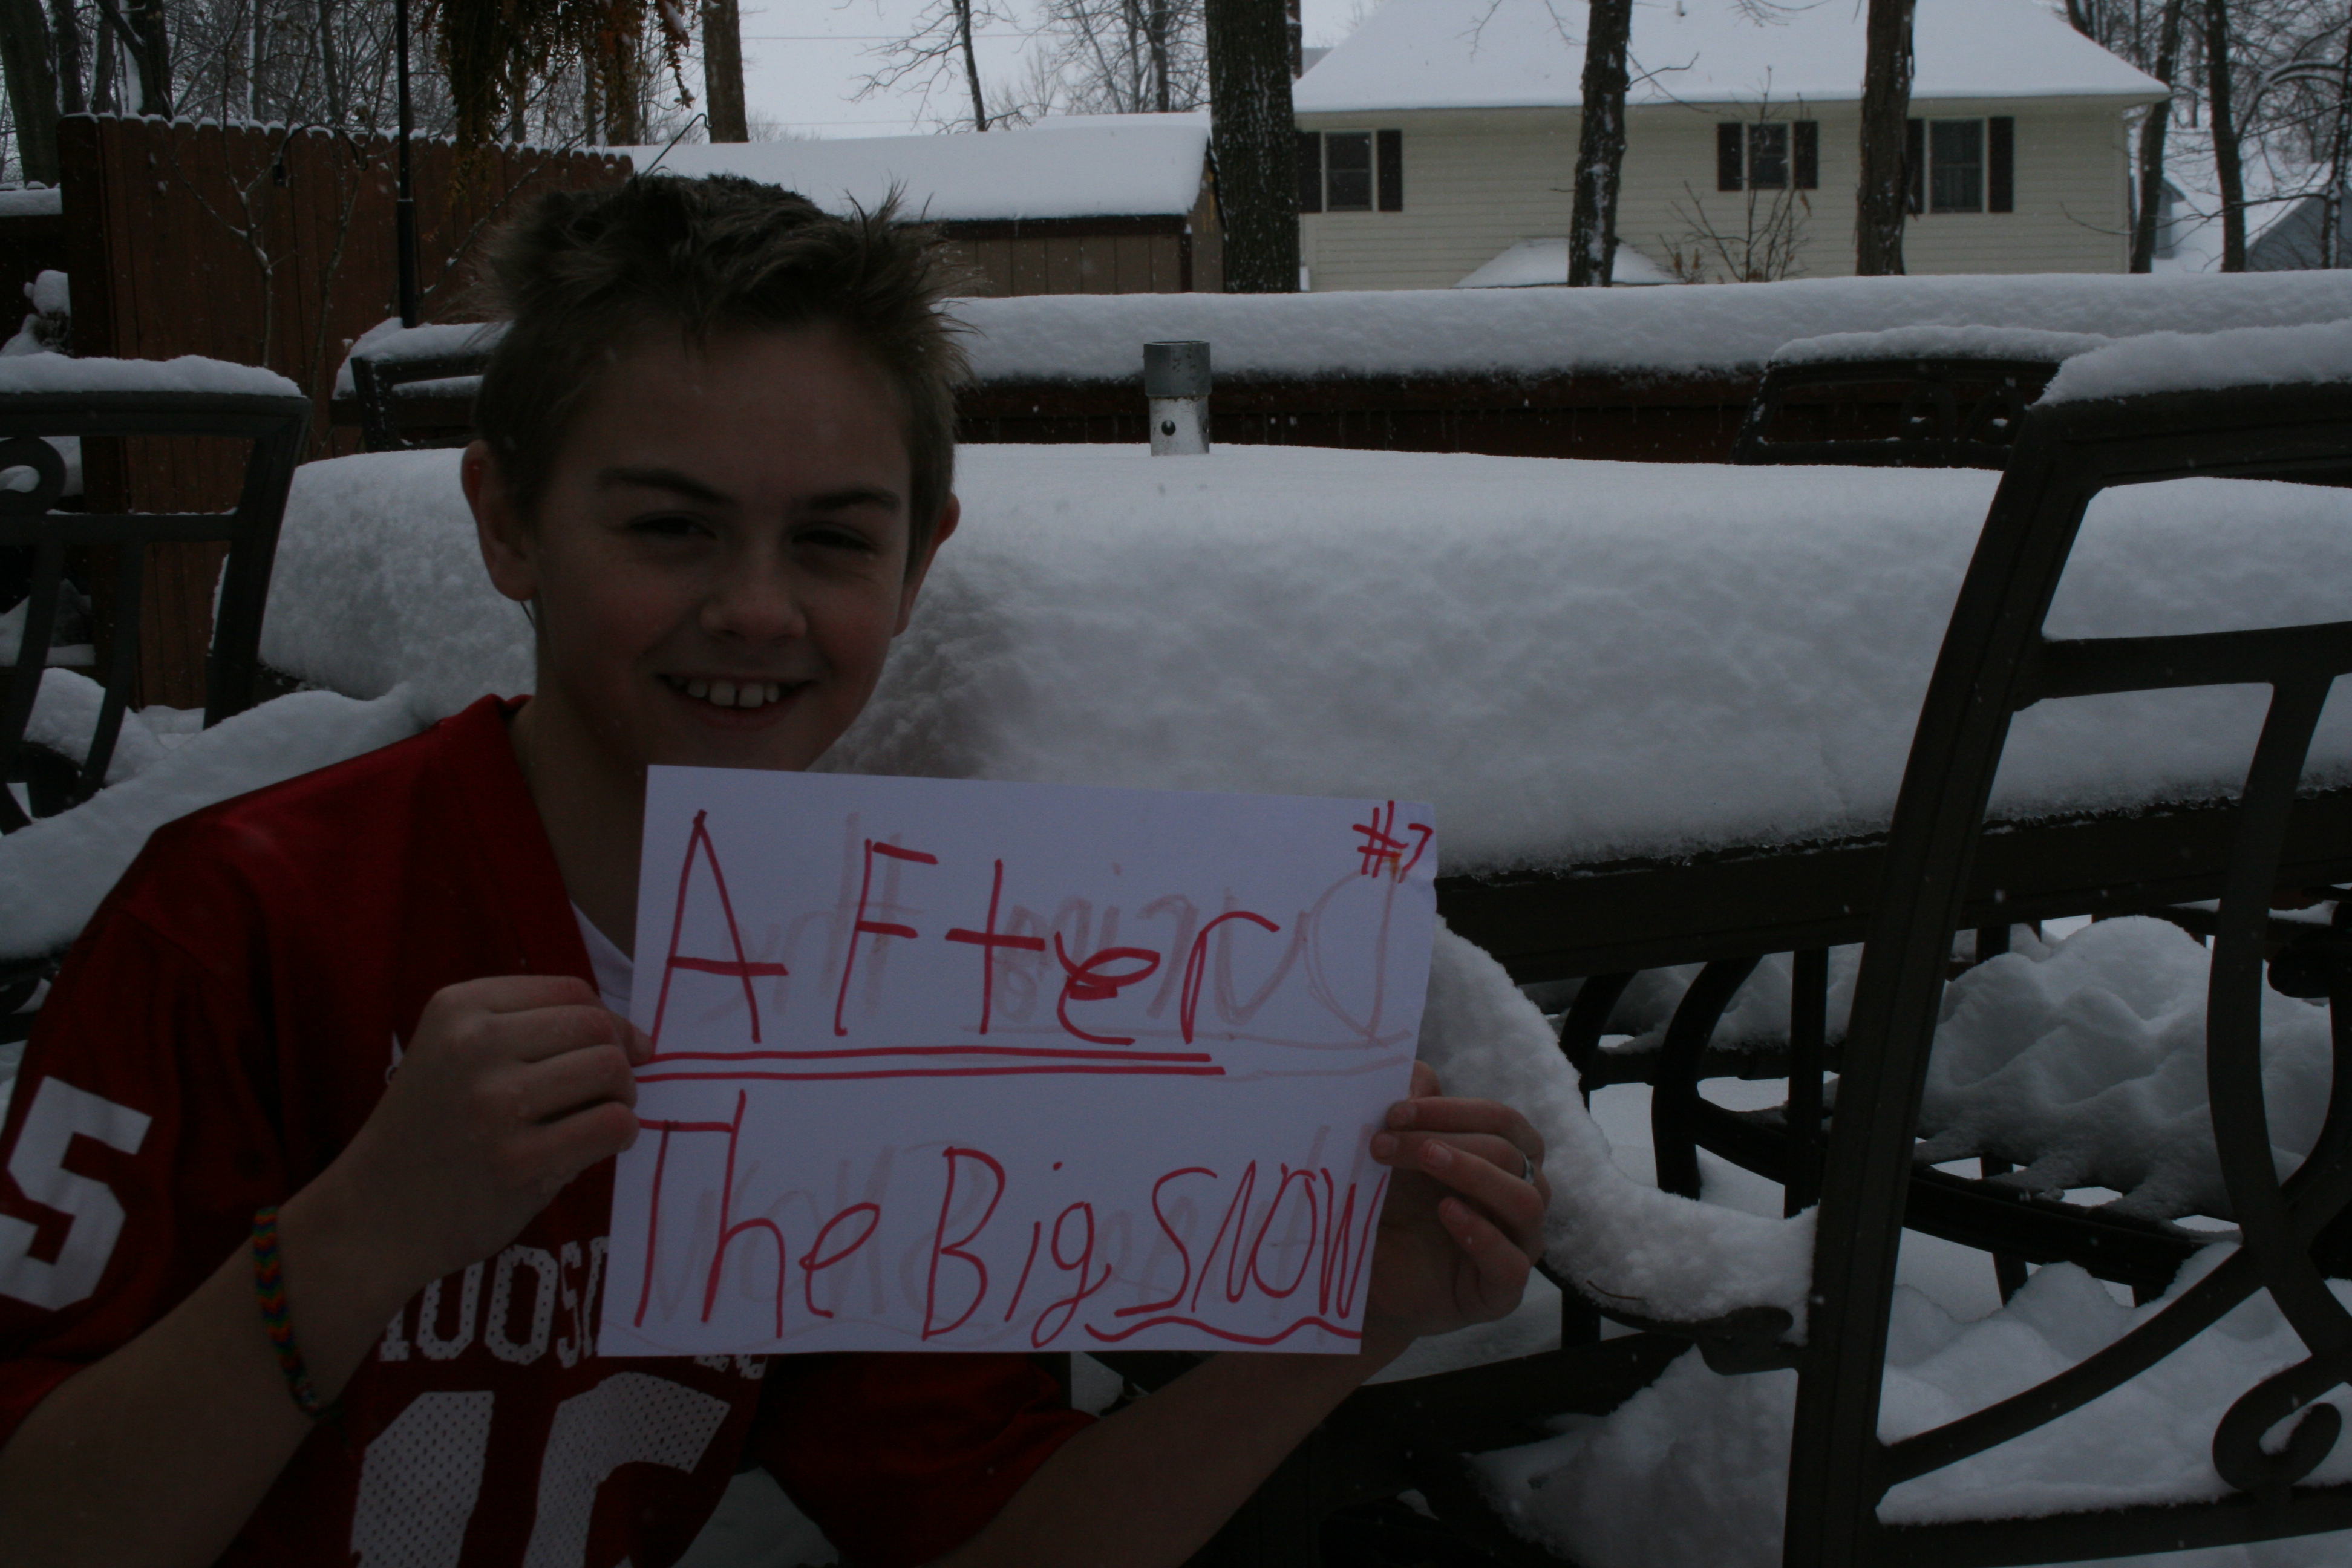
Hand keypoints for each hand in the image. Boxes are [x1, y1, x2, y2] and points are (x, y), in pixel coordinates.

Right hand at [307, 975, 649, 1299]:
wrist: (374, 1214)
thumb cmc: (430, 1131)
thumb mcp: (456, 1053)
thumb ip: (530, 1033)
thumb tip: (634, 1040)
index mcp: (459, 1008)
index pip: (571, 991)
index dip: (610, 1021)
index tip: (622, 1047)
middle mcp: (474, 1045)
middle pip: (596, 1027)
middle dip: (620, 1058)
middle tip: (610, 1092)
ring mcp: (495, 1103)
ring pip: (610, 1070)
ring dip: (622, 1096)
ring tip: (603, 1117)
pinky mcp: (518, 1160)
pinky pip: (610, 1124)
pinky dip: (621, 1132)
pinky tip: (603, 1144)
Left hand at [1359, 1061, 1549, 1354]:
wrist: (1371, 1280)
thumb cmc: (1395, 1211)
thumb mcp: (1396, 1158)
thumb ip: (1410, 1115)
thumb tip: (1415, 1073)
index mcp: (1506, 1160)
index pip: (1502, 1121)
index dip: (1453, 1109)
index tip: (1395, 1111)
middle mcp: (1522, 1198)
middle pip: (1511, 1154)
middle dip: (1447, 1137)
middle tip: (1387, 1139)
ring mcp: (1518, 1246)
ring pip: (1525, 1200)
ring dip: (1472, 1172)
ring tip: (1425, 1160)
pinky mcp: (1502, 1291)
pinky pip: (1512, 1263)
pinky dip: (1482, 1234)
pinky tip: (1446, 1213)